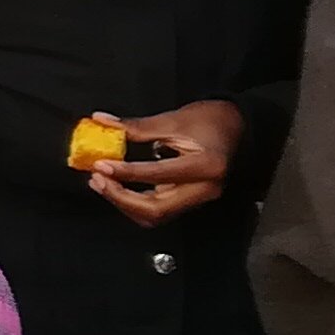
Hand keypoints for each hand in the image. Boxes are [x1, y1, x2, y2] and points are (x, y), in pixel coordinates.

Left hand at [87, 99, 243, 227]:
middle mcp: (204, 189)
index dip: (126, 172)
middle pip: (156, 209)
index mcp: (205, 166)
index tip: (100, 164)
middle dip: (121, 198)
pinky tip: (117, 188)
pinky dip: (134, 202)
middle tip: (97, 179)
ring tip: (102, 184)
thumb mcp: (173, 120)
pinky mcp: (190, 201)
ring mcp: (198, 199)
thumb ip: (136, 127)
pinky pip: (159, 210)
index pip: (158, 174)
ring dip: (124, 203)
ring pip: (155, 215)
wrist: (236, 127)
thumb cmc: (209, 120)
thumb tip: (101, 121)